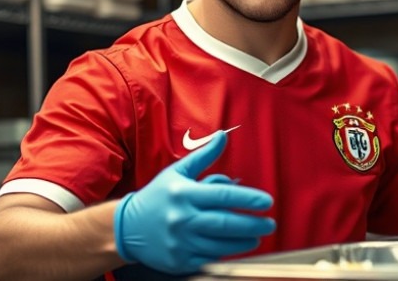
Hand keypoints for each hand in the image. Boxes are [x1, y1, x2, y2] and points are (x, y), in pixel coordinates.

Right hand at [113, 131, 274, 273]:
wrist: (127, 227)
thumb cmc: (158, 196)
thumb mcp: (178, 172)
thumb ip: (204, 156)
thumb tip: (223, 135)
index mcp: (183, 193)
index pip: (223, 196)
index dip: (248, 198)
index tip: (267, 201)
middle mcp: (182, 218)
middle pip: (226, 223)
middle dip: (253, 224)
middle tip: (270, 224)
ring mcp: (180, 242)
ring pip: (221, 245)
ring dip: (244, 241)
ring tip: (257, 236)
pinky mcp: (179, 261)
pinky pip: (209, 259)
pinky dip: (225, 253)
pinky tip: (235, 247)